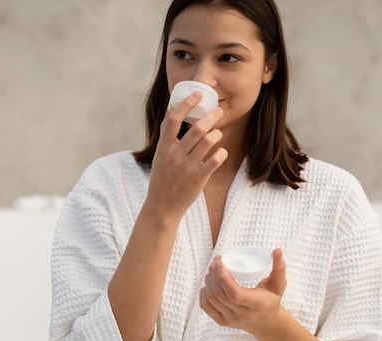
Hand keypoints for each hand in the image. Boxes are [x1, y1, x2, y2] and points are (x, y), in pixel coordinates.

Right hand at [145, 93, 226, 220]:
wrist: (162, 206)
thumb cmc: (162, 178)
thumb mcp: (159, 155)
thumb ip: (166, 134)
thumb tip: (170, 110)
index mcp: (164, 147)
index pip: (173, 118)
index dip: (186, 103)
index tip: (197, 94)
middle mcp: (175, 155)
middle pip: (197, 128)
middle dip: (212, 116)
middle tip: (219, 110)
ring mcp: (187, 167)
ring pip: (209, 141)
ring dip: (217, 134)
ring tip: (218, 134)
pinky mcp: (199, 178)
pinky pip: (216, 159)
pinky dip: (221, 153)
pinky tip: (221, 152)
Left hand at [199, 249, 286, 334]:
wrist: (266, 323)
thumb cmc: (272, 299)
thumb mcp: (279, 284)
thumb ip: (279, 267)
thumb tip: (278, 250)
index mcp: (257, 305)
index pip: (235, 294)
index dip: (223, 278)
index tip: (220, 262)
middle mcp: (243, 315)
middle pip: (220, 294)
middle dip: (213, 274)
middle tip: (217, 261)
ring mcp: (231, 320)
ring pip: (211, 299)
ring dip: (208, 281)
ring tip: (213, 269)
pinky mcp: (222, 322)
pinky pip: (206, 307)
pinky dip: (204, 293)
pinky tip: (208, 284)